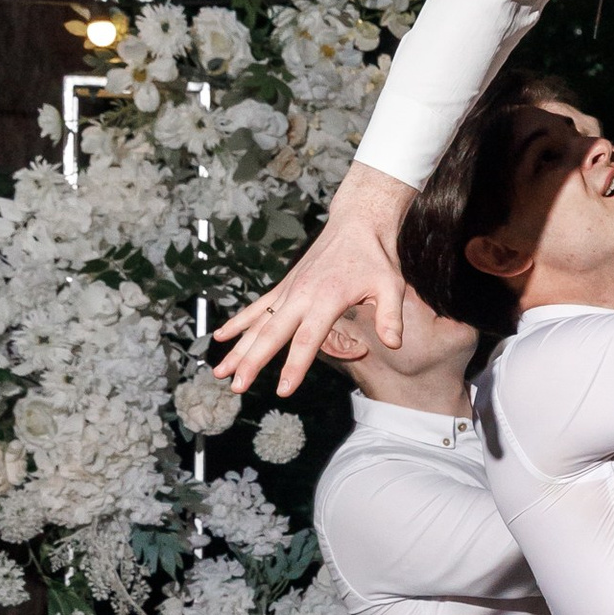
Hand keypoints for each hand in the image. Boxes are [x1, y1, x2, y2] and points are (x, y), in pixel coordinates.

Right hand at [212, 162, 414, 394]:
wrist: (356, 224)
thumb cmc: (375, 258)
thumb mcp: (391, 286)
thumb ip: (390, 316)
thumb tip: (394, 344)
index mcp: (326, 298)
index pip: (306, 339)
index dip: (294, 366)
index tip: (283, 390)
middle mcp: (301, 295)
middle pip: (271, 334)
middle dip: (252, 362)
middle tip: (236, 387)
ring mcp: (289, 290)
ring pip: (257, 323)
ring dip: (238, 348)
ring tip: (219, 372)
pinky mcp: (285, 287)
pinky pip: (257, 308)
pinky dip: (239, 322)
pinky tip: (222, 337)